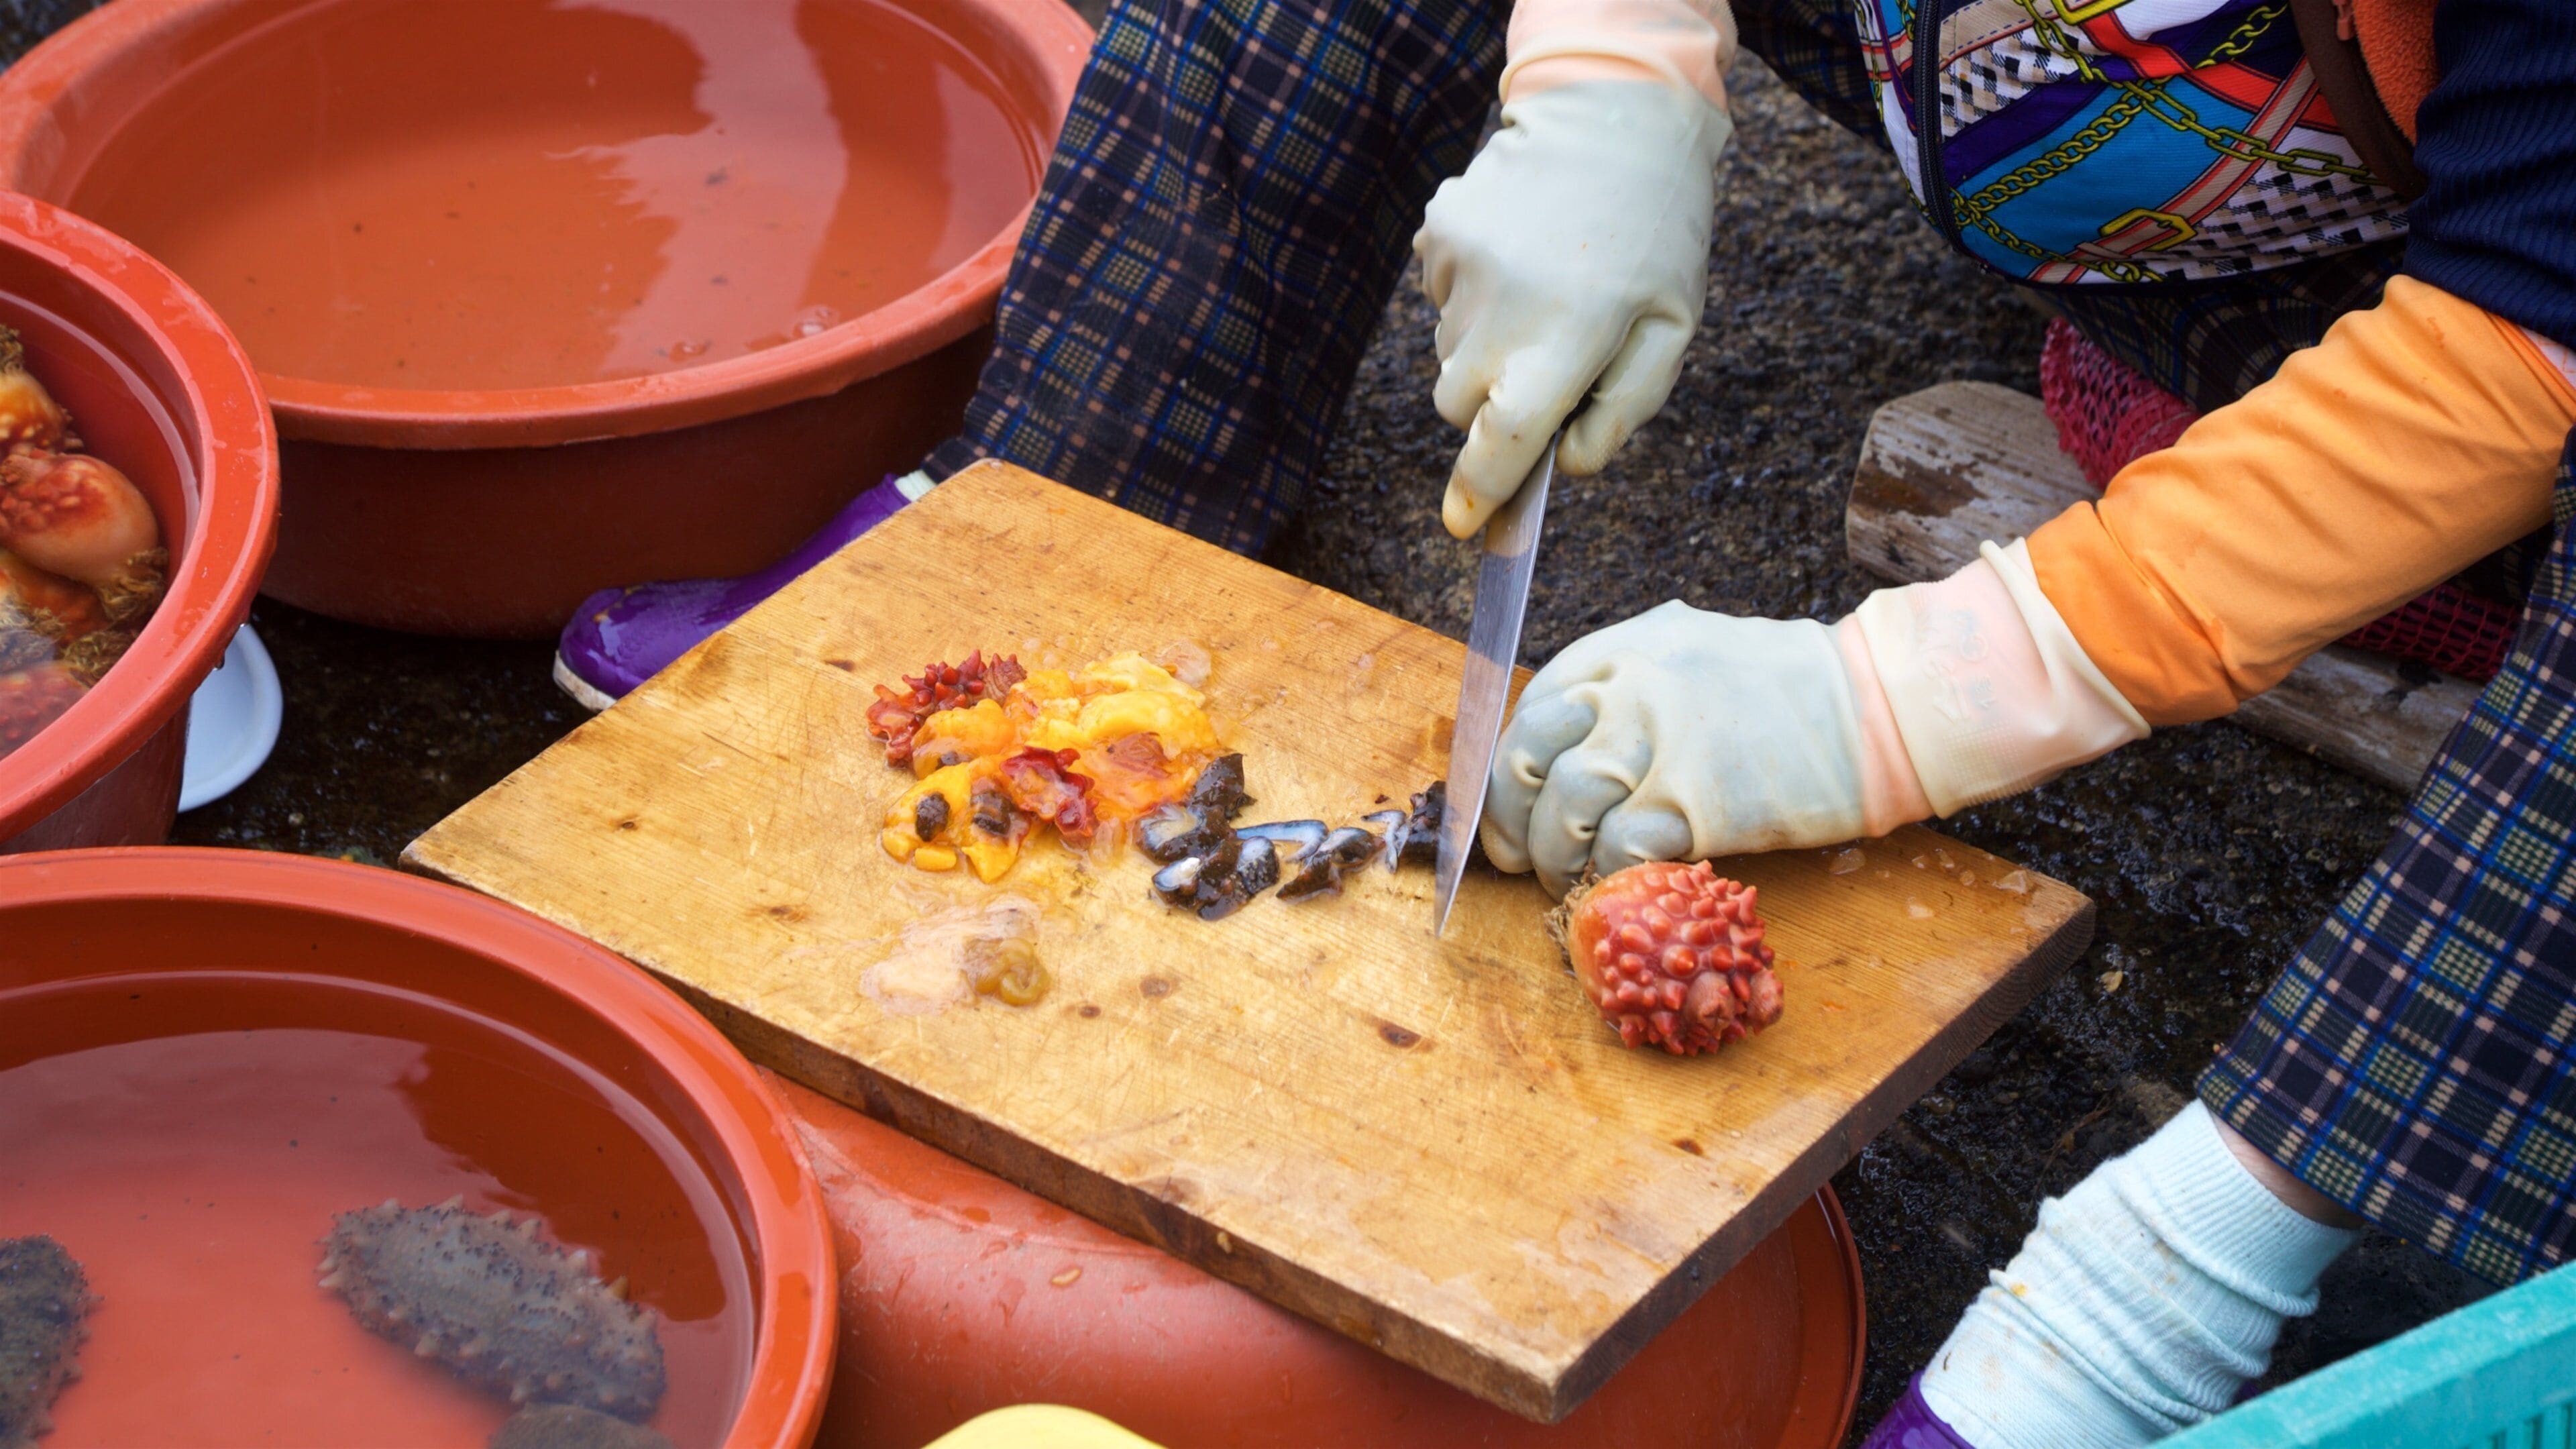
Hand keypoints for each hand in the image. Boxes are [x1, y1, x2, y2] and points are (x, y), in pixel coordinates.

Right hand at [1414, 78, 1729, 538]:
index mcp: (1566, 342)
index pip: (1504, 442)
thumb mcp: (1672, 328)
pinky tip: (1518, 256)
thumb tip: (1564, 465)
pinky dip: (1472, 294)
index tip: (1465, 525)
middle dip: (1494, 404)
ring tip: (1542, 288)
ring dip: (1486, 344)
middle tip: (1548, 355)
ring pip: (1448, 354)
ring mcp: (1459, 271)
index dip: (1481, 492)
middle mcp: (1499, 313)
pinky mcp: (1438, 234)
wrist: (1615, 113)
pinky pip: (1439, 298)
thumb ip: (1623, 409)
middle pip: (1461, 408)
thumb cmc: (1656, 231)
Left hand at [1482, 545, 2151, 894]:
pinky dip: (1610, 879)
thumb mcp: (1696, 658)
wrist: (1883, 707)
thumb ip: (1631, 689)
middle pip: (1530, 757)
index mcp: (1627, 648)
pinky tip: (1626, 889)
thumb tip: (1570, 751)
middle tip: (1519, 860)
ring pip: (1565, 809)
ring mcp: (1661, 739)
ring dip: (1558, 860)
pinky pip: (1620, 850)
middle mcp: (1632, 684)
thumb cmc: (1795, 694)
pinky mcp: (1697, 798)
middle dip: (1511, 818)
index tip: (1507, 812)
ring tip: (1575, 882)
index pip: (1533, 707)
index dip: (1508, 770)